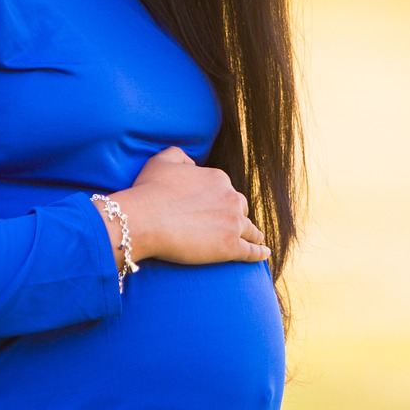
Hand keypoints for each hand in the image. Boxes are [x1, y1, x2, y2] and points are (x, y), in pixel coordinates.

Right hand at [114, 146, 269, 266]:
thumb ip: (179, 155)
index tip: (214, 209)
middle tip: (232, 225)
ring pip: (250, 230)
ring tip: (256, 240)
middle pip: (240, 208)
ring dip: (253, 234)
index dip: (220, 200)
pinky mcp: (231, 247)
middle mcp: (231, 198)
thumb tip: (191, 163)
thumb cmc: (149, 191)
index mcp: (218, 179)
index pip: (226, 191)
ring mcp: (233, 223)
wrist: (146, 219)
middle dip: (237, 216)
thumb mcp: (162, 160)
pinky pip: (251, 251)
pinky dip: (259, 252)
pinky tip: (264, 254)